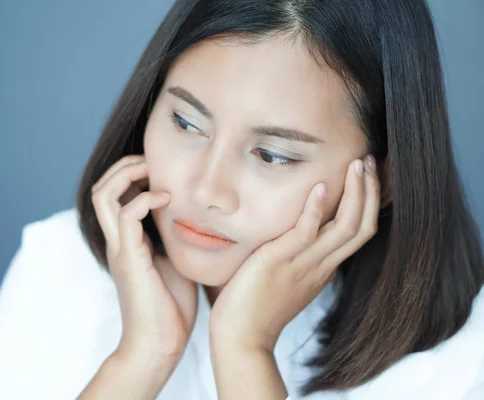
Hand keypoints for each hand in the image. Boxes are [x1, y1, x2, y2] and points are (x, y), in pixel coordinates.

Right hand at [91, 155, 197, 360]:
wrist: (159, 346)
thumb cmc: (171, 308)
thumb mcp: (176, 261)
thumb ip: (175, 238)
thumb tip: (196, 217)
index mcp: (127, 240)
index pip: (115, 194)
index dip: (131, 173)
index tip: (161, 167)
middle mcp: (118, 240)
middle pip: (100, 187)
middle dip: (124, 165)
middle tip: (153, 161)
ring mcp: (120, 248)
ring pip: (104, 195)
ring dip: (127, 173)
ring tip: (153, 171)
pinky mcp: (129, 258)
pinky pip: (126, 215)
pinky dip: (145, 199)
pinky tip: (168, 199)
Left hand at [209, 156, 379, 351]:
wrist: (242, 336)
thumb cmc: (257, 306)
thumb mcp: (287, 278)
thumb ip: (296, 257)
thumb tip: (295, 236)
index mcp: (324, 267)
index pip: (359, 231)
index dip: (370, 203)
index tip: (369, 176)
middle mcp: (321, 265)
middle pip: (362, 226)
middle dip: (369, 191)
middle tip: (368, 161)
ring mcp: (304, 264)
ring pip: (345, 227)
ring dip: (355, 193)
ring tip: (356, 164)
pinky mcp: (281, 262)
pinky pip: (306, 233)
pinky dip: (317, 209)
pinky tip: (320, 186)